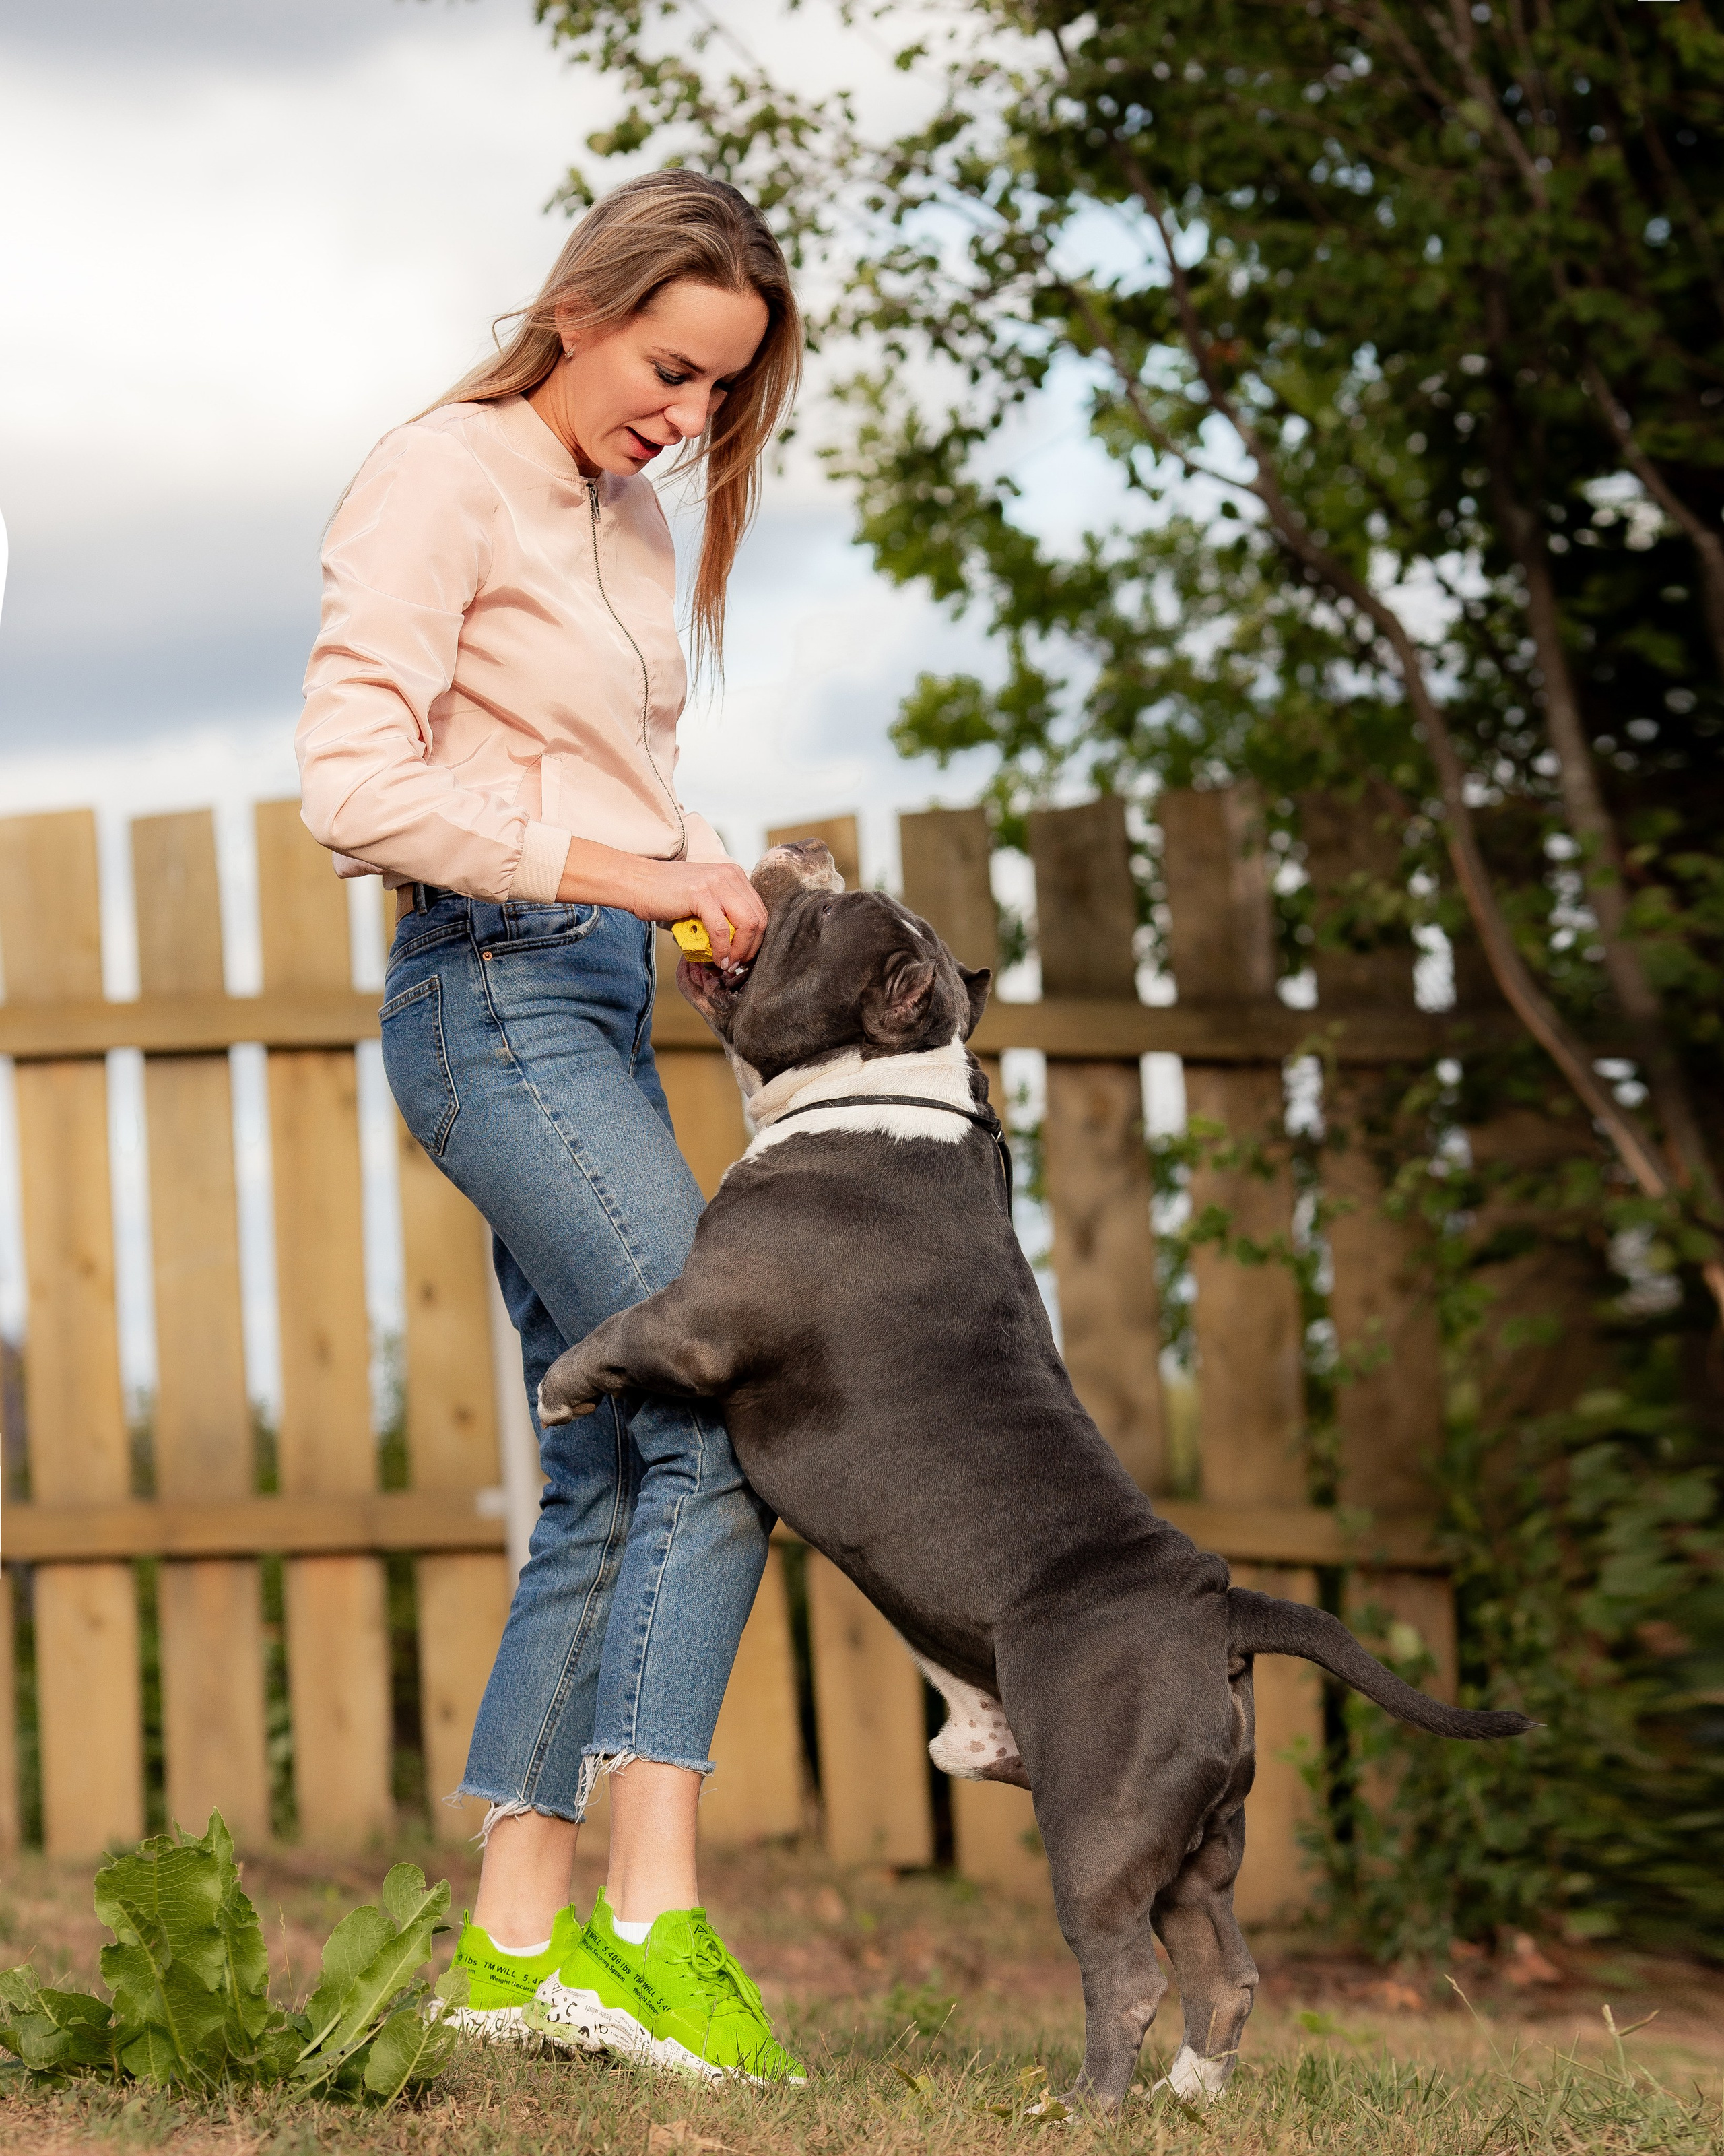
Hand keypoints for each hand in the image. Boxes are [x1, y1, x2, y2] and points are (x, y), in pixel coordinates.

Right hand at [555, 838, 766, 966]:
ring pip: (747, 923)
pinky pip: (722, 929)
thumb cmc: (667, 895)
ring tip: (728, 965)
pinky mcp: (700, 894)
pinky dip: (723, 949)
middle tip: (738, 965)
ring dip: (740, 951)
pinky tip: (717, 959)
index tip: (745, 957)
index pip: (760, 911)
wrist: (637, 883)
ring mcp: (716, 882)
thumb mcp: (704, 899)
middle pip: (759, 918)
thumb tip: (738, 945)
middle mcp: (730, 875)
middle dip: (752, 948)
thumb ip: (723, 912)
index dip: (758, 939)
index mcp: (734, 875)